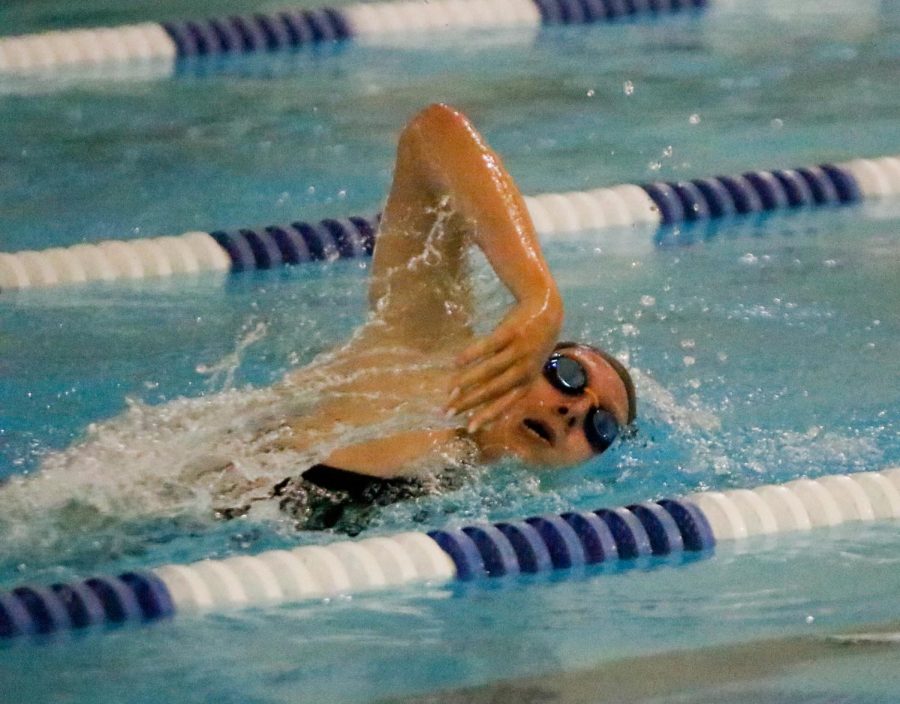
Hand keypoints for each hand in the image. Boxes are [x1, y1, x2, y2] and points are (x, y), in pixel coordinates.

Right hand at [446, 291, 561, 432]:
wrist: (547, 310)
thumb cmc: (532, 343)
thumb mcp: (526, 366)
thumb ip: (508, 381)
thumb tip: (480, 400)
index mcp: (527, 381)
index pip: (505, 403)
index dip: (486, 416)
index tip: (469, 428)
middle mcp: (524, 369)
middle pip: (492, 390)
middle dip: (469, 402)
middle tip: (448, 410)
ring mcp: (518, 351)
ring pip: (488, 371)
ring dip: (466, 381)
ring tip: (449, 389)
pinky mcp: (510, 333)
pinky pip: (486, 346)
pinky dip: (470, 355)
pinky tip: (456, 362)